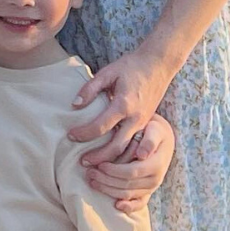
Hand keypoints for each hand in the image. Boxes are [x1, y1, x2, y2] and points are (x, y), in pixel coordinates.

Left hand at [71, 48, 175, 165]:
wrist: (158, 64)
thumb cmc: (131, 66)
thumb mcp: (108, 72)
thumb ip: (90, 88)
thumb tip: (75, 104)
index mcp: (123, 104)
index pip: (100, 126)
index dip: (83, 133)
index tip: (70, 136)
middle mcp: (135, 118)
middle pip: (116, 146)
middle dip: (98, 157)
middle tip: (82, 162)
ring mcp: (143, 123)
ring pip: (127, 150)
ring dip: (110, 160)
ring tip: (94, 165)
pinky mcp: (146, 124)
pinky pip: (134, 145)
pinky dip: (122, 155)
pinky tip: (111, 158)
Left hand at [88, 115, 175, 213]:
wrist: (163, 139)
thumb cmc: (155, 131)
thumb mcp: (155, 129)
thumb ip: (150, 140)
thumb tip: (142, 154)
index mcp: (156, 165)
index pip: (131, 172)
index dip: (114, 171)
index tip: (99, 165)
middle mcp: (155, 179)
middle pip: (127, 185)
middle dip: (106, 180)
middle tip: (90, 173)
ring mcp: (151, 187)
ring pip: (128, 194)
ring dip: (109, 190)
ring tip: (93, 182)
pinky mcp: (148, 191)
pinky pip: (139, 203)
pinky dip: (128, 207)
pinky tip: (116, 205)